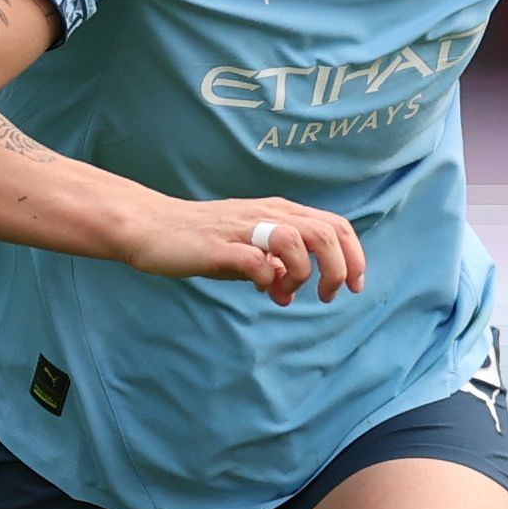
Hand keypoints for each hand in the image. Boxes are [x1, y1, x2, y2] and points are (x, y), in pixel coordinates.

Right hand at [123, 196, 367, 307]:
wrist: (152, 227)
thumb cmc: (201, 239)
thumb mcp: (245, 250)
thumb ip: (271, 267)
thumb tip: (288, 294)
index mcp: (279, 212)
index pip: (335, 225)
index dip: (354, 256)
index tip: (355, 286)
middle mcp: (267, 214)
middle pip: (325, 232)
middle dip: (339, 269)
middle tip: (328, 296)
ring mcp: (244, 228)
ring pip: (297, 240)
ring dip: (302, 273)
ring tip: (287, 293)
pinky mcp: (221, 246)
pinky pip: (257, 260)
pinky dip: (268, 278)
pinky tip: (261, 288)